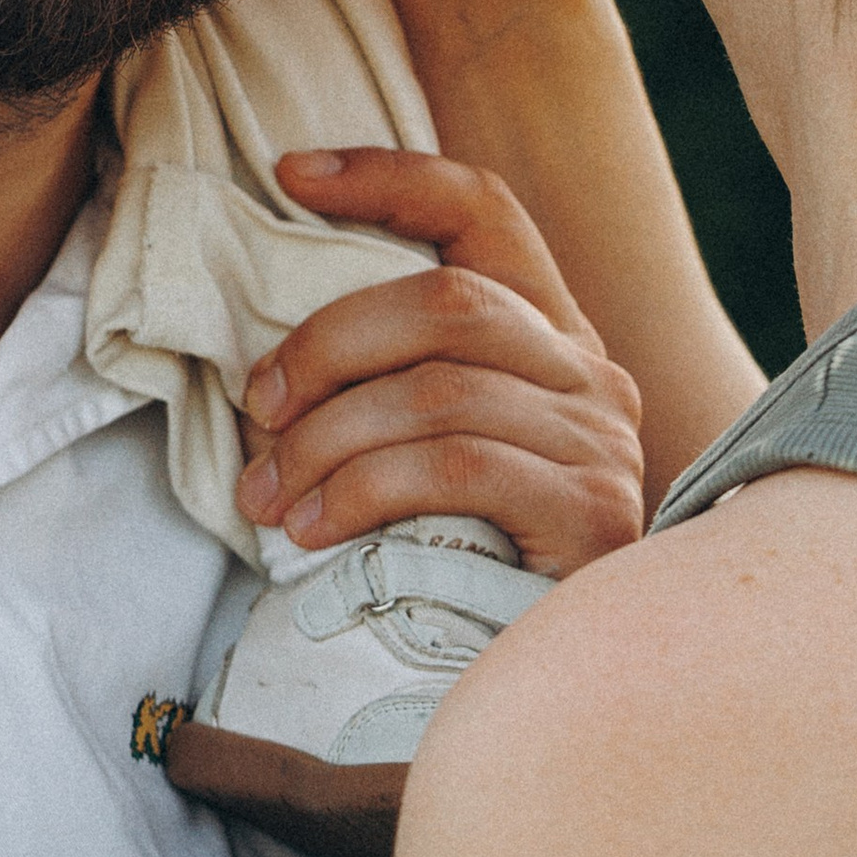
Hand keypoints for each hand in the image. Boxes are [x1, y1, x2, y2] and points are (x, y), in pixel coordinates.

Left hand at [232, 152, 646, 577]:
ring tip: (271, 496)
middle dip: (328, 346)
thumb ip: (396, 386)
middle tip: (258, 408)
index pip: (481, 210)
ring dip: (329, 441)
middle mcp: (589, 372)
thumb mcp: (439, 448)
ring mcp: (598, 440)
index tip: (289, 174)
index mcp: (551, 332)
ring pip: (438, 391)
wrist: (572, 683)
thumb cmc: (476, 555)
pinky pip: (457, 469)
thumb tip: (267, 377)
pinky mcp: (592, 514)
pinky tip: (318, 531)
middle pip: (446, 301)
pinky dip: (367, 491)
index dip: (388, 178)